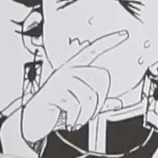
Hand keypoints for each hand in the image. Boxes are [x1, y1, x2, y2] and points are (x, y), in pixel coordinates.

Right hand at [17, 30, 126, 144]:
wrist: (33, 120)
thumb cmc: (56, 109)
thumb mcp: (80, 106)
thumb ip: (99, 105)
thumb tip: (118, 103)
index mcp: (74, 69)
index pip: (94, 50)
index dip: (109, 42)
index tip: (125, 34)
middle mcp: (68, 70)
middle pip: (101, 80)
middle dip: (98, 104)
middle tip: (86, 114)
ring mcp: (60, 79)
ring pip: (91, 97)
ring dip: (86, 116)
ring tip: (77, 120)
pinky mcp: (54, 91)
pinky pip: (77, 107)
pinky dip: (76, 120)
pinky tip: (70, 122)